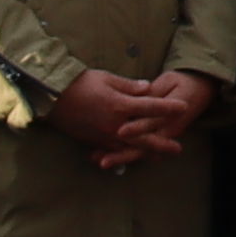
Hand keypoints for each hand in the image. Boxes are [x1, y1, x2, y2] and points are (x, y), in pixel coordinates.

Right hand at [51, 68, 209, 170]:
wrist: (52, 97)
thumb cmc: (80, 83)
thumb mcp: (107, 78)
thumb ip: (130, 86)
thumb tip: (148, 88)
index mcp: (120, 106)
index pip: (150, 107)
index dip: (168, 108)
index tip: (183, 108)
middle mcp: (115, 125)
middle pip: (144, 137)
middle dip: (162, 143)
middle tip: (178, 149)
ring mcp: (104, 136)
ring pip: (130, 148)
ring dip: (146, 153)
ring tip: (159, 158)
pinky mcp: (94, 141)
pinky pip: (113, 151)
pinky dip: (124, 155)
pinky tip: (131, 157)